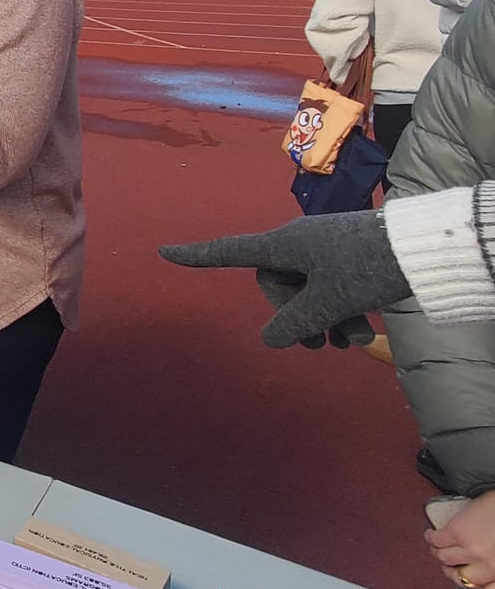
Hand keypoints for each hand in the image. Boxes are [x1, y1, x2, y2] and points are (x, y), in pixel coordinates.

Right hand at [158, 209, 407, 348]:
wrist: (423, 248)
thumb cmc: (367, 268)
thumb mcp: (329, 302)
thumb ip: (294, 324)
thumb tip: (270, 339)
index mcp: (284, 245)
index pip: (230, 252)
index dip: (197, 256)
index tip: (164, 253)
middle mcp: (298, 244)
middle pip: (277, 284)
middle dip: (296, 316)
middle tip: (320, 345)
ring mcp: (323, 249)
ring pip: (307, 290)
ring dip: (322, 320)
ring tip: (348, 343)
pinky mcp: (346, 256)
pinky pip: (328, 286)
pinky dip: (338, 309)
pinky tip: (359, 332)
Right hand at [430, 491, 494, 588]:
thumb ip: (494, 567)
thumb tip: (473, 577)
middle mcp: (489, 567)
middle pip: (459, 578)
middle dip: (455, 570)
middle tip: (456, 561)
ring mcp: (473, 550)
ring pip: (444, 559)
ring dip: (441, 552)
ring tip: (443, 545)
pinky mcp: (459, 531)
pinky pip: (435, 540)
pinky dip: (431, 538)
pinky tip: (433, 535)